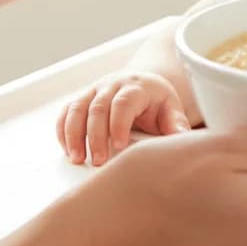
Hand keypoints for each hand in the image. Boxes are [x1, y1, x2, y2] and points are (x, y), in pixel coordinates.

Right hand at [56, 71, 190, 165]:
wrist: (143, 86)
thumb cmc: (157, 104)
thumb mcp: (171, 110)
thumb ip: (176, 125)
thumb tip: (183, 141)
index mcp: (138, 86)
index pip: (125, 102)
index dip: (119, 123)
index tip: (119, 147)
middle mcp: (114, 84)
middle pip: (98, 107)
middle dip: (95, 135)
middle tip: (98, 161)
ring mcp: (95, 90)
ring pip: (78, 108)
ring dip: (74, 134)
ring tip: (77, 159)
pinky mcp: (82, 99)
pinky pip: (66, 112)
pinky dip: (63, 131)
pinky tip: (68, 151)